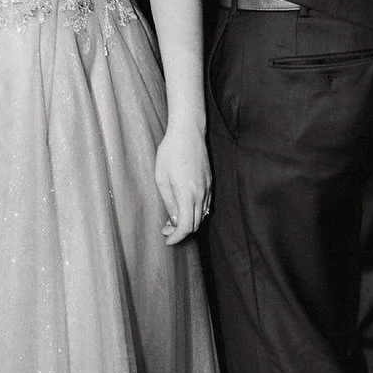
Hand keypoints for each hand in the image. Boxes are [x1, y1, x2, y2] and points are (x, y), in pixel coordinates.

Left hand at [154, 121, 210, 244]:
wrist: (188, 132)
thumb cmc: (170, 152)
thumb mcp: (161, 178)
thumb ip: (169, 202)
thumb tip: (173, 219)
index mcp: (187, 194)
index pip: (186, 227)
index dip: (177, 237)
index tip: (168, 240)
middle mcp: (201, 194)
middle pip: (195, 224)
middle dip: (181, 232)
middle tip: (166, 230)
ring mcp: (208, 188)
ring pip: (202, 215)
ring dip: (189, 222)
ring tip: (172, 220)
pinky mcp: (210, 182)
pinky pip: (205, 205)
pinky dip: (195, 212)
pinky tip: (184, 208)